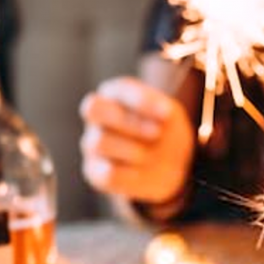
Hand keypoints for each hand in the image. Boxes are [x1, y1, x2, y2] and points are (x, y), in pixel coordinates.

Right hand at [79, 76, 194, 202]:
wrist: (170, 166)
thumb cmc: (167, 132)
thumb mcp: (171, 115)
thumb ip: (161, 110)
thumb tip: (157, 120)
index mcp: (115, 93)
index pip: (118, 89)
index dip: (143, 101)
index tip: (168, 113)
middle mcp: (98, 116)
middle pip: (93, 108)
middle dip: (128, 121)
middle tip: (156, 133)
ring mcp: (92, 143)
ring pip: (99, 141)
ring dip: (132, 150)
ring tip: (150, 155)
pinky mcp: (94, 170)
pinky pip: (106, 172)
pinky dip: (130, 173)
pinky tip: (141, 171)